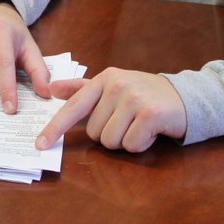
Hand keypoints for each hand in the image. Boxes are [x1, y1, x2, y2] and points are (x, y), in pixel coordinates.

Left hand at [34, 67, 186, 152]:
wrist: (184, 97)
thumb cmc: (144, 94)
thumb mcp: (113, 86)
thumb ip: (82, 89)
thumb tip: (52, 89)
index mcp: (104, 79)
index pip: (74, 106)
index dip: (55, 127)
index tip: (40, 143)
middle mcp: (117, 85)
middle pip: (94, 132)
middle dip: (110, 134)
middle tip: (128, 121)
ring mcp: (134, 98)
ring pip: (110, 141)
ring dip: (125, 141)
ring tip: (139, 125)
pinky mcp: (150, 114)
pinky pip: (131, 144)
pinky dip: (140, 144)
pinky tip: (151, 131)